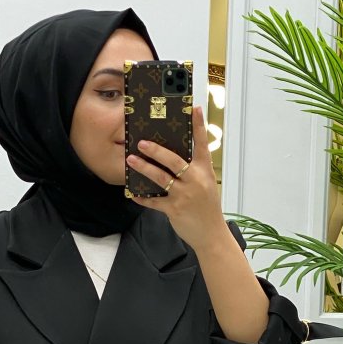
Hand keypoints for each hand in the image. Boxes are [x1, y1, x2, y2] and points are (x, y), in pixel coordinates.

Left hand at [127, 104, 223, 251]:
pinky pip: (154, 202)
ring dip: (144, 168)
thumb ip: (194, 170)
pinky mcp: (175, 210)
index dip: (198, 126)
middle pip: (174, 160)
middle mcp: (195, 180)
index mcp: (205, 171)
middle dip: (156, 150)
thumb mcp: (206, 184)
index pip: (201, 144)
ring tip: (131, 160)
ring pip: (161, 178)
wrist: (211, 235)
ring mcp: (185, 195)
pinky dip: (142, 197)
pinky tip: (132, 192)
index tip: (194, 108)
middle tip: (142, 142)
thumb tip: (175, 157)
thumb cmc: (207, 208)